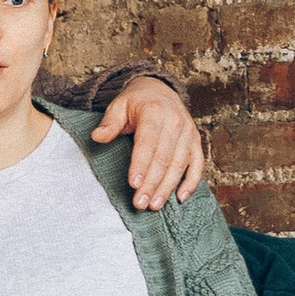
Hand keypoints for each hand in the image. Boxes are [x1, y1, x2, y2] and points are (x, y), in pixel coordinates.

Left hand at [89, 74, 205, 207]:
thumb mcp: (118, 106)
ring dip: (167, 187)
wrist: (159, 90)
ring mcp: (188, 132)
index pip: (148, 143)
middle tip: (140, 203)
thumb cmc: (135, 103)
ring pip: (180, 164)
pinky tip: (180, 198)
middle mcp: (175, 121)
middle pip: (164, 158)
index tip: (134, 184)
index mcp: (154, 112)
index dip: (141, 165)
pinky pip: (197, 164)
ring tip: (154, 205)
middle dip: (152, 183)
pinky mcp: (195, 141)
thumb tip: (97, 137)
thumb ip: (109, 123)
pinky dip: (191, 182)